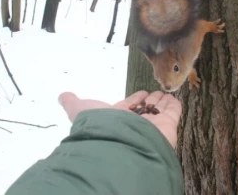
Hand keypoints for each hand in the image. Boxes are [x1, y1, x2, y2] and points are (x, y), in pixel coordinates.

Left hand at [58, 90, 181, 148]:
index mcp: (116, 120)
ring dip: (163, 101)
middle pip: (144, 110)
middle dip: (150, 100)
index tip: (141, 93)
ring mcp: (151, 127)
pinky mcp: (166, 128)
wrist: (120, 146)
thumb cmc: (99, 127)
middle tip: (156, 91)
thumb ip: (73, 103)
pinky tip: (175, 98)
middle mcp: (134, 125)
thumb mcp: (80, 111)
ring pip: (159, 111)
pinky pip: (172, 114)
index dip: (134, 100)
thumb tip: (62, 95)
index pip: (127, 108)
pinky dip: (174, 106)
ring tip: (167, 92)